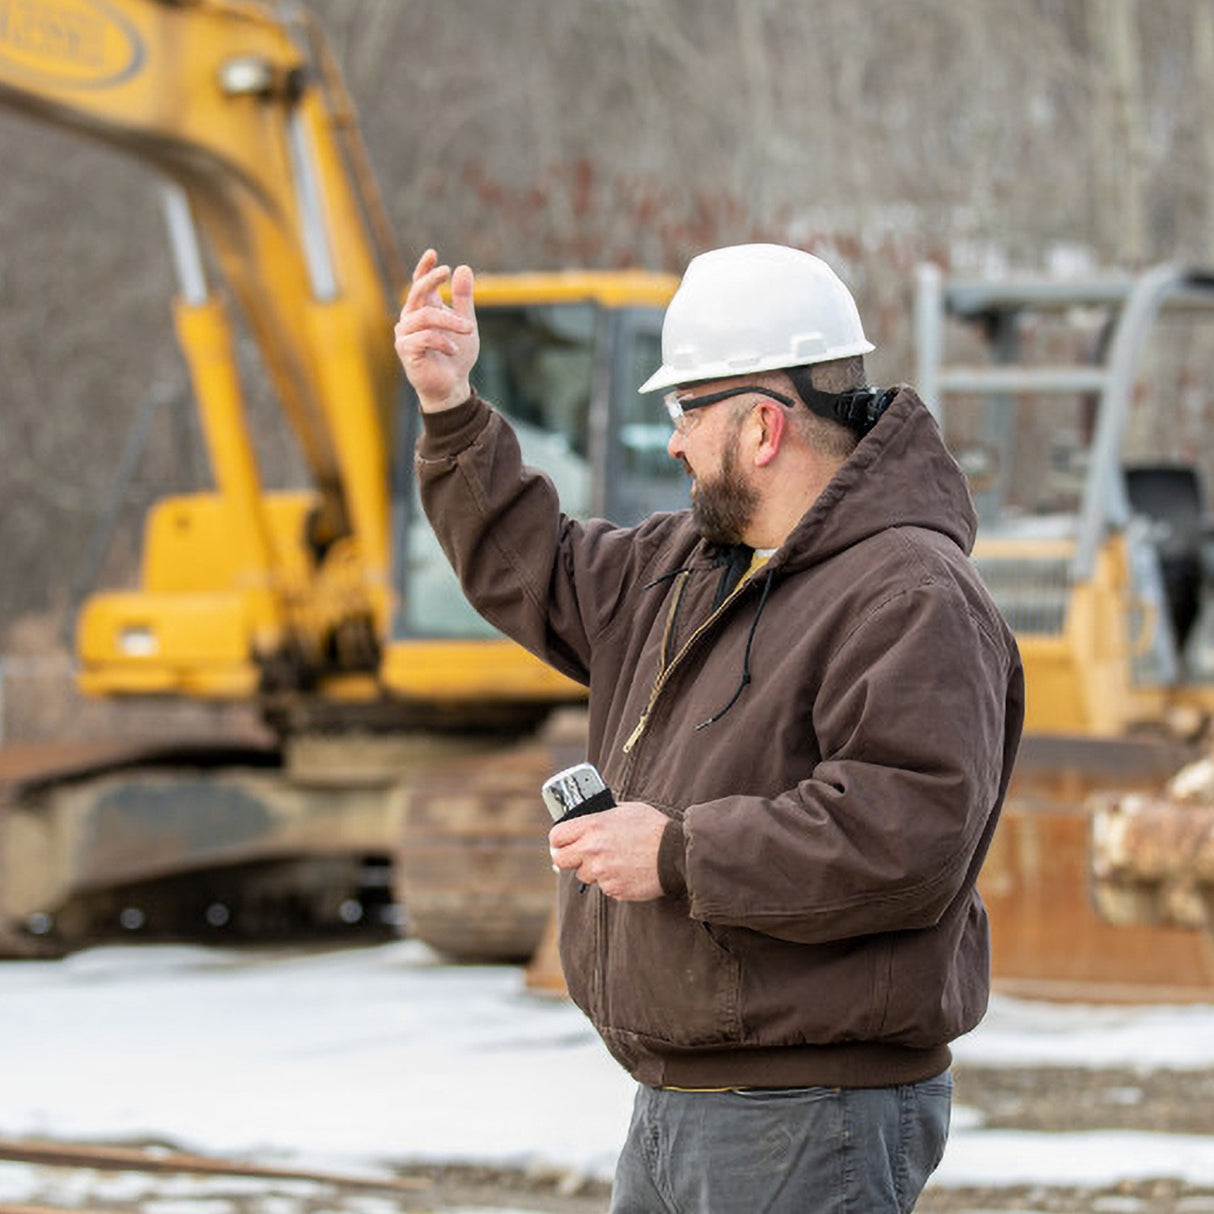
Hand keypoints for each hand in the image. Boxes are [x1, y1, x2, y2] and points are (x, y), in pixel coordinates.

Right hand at [394, 248, 478, 411]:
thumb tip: (464, 268)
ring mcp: (405, 334)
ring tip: (468, 328)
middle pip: (416, 292)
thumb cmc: (456, 355)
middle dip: (431, 279)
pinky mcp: (406, 350)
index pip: (419, 283)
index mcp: (423, 309)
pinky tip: (453, 349)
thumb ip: (463, 299)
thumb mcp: (465, 324)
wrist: (452, 386)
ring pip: (425, 316)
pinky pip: (424, 337)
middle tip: (448, 271)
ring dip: (450, 321)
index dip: (424, 268)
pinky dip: (442, 341)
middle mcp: (410, 319)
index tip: (433, 254)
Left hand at [549, 801, 668, 900]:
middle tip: (579, 855)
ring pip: (584, 875)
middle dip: (568, 858)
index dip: (558, 840)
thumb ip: (603, 815)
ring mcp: (602, 872)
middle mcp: (593, 850)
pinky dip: (612, 881)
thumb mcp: (626, 810)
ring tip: (615, 860)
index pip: (557, 836)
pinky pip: (604, 887)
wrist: (676, 854)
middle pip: (560, 859)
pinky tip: (627, 871)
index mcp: (593, 826)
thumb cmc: (654, 828)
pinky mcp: (613, 889)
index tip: (563, 842)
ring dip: (594, 870)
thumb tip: (591, 818)